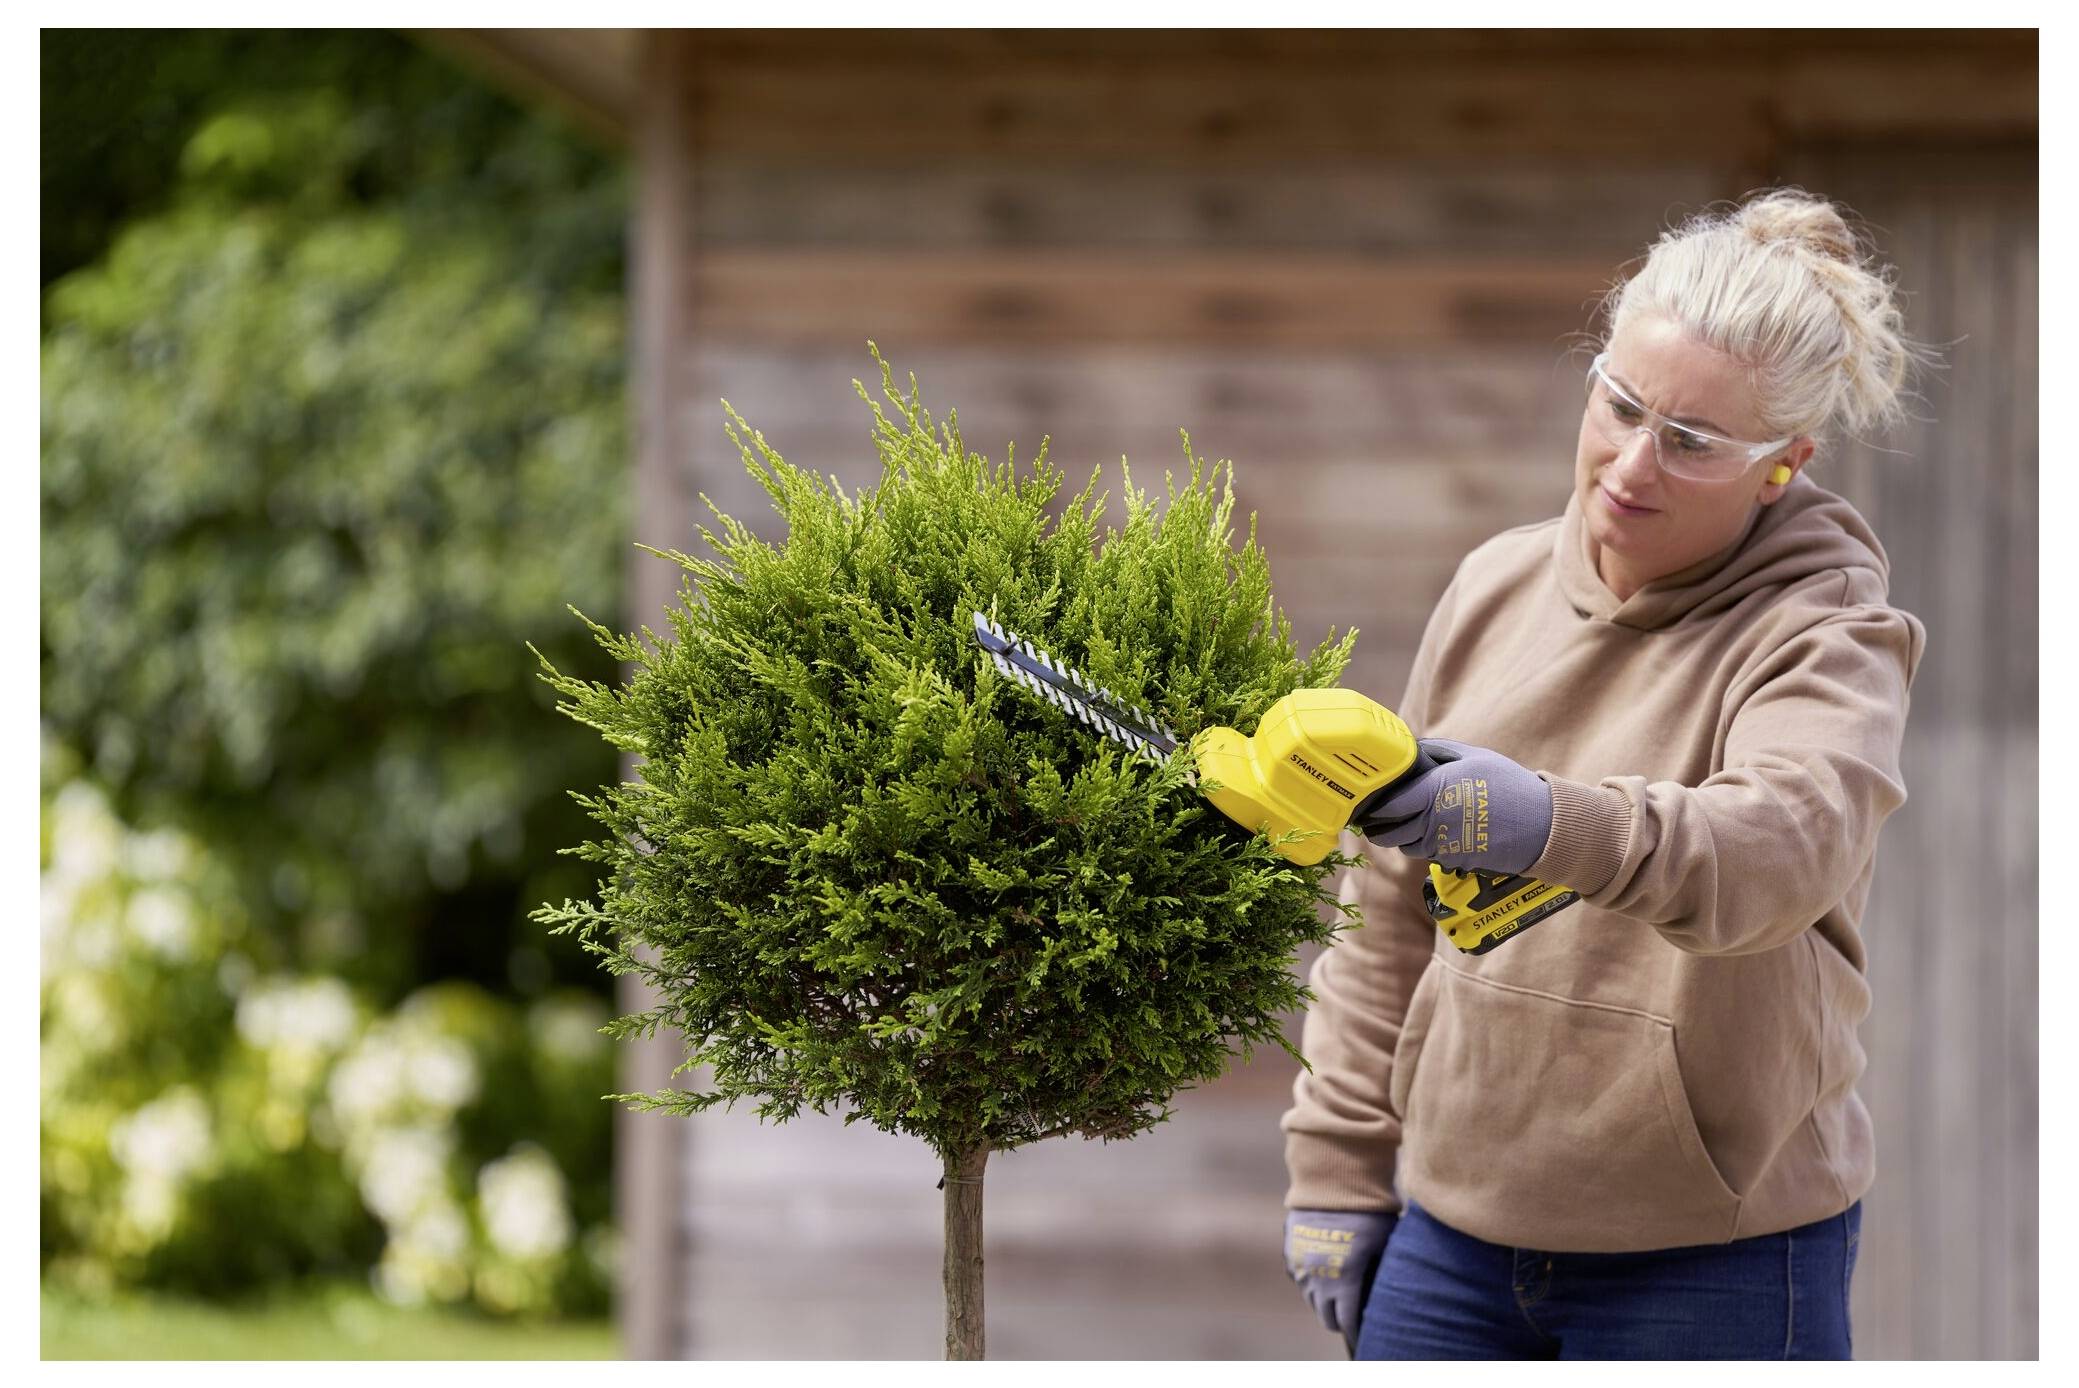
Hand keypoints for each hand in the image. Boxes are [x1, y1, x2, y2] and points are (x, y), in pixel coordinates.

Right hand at [1283, 1207, 1395, 1352]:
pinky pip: (1298, 1275)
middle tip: (1350, 1317)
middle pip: (1325, 1316)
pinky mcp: (1290, 1248)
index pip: (1347, 1321)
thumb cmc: (1368, 1211)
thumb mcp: (1385, 1243)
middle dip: (1338, 1320)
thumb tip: (1389, 1290)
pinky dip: (1308, 1279)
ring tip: (1335, 1296)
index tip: (1363, 1334)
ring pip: (1310, 1298)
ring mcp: (1301, 1264)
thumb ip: (1383, 1271)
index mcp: (1345, 1281)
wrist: (1334, 1179)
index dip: (1356, 1331)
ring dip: (1322, 1301)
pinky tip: (1319, 1273)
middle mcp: (1319, 1279)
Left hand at [1358, 738, 1554, 875]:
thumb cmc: (1508, 786)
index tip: (1369, 801)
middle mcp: (1432, 822)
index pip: (1387, 806)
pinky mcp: (1453, 861)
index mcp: (1433, 792)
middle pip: (1387, 833)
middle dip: (1378, 827)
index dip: (1374, 806)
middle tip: (1375, 817)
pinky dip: (1426, 845)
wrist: (1541, 825)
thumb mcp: (1474, 757)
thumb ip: (1439, 752)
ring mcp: (1442, 846)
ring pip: (1405, 846)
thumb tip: (1412, 747)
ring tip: (1409, 821)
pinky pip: (1428, 854)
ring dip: (1402, 836)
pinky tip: (1437, 831)